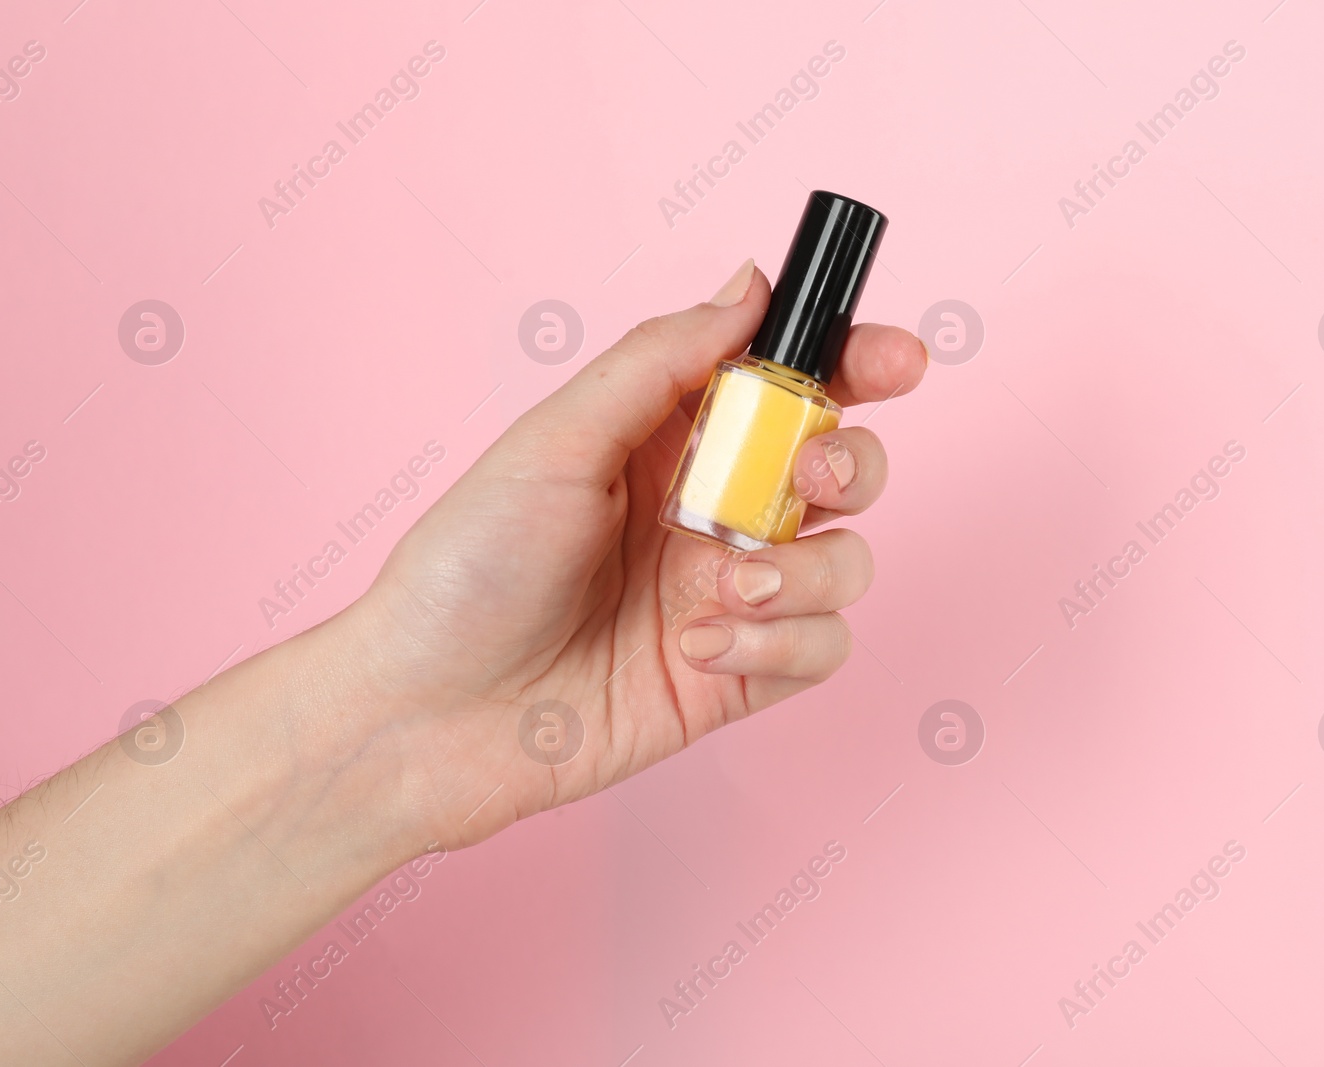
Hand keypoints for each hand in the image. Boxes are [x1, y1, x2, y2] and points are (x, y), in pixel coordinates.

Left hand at [342, 259, 926, 848]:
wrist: (427, 717)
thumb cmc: (467, 570)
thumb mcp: (554, 443)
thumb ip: (660, 363)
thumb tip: (750, 285)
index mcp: (670, 442)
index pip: (790, 387)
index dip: (858, 364)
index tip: (896, 360)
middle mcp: (713, 513)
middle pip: (844, 470)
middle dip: (851, 468)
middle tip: (804, 485)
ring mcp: (731, 596)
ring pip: (847, 563)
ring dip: (806, 571)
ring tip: (724, 586)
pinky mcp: (738, 676)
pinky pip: (822, 649)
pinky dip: (781, 645)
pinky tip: (701, 649)